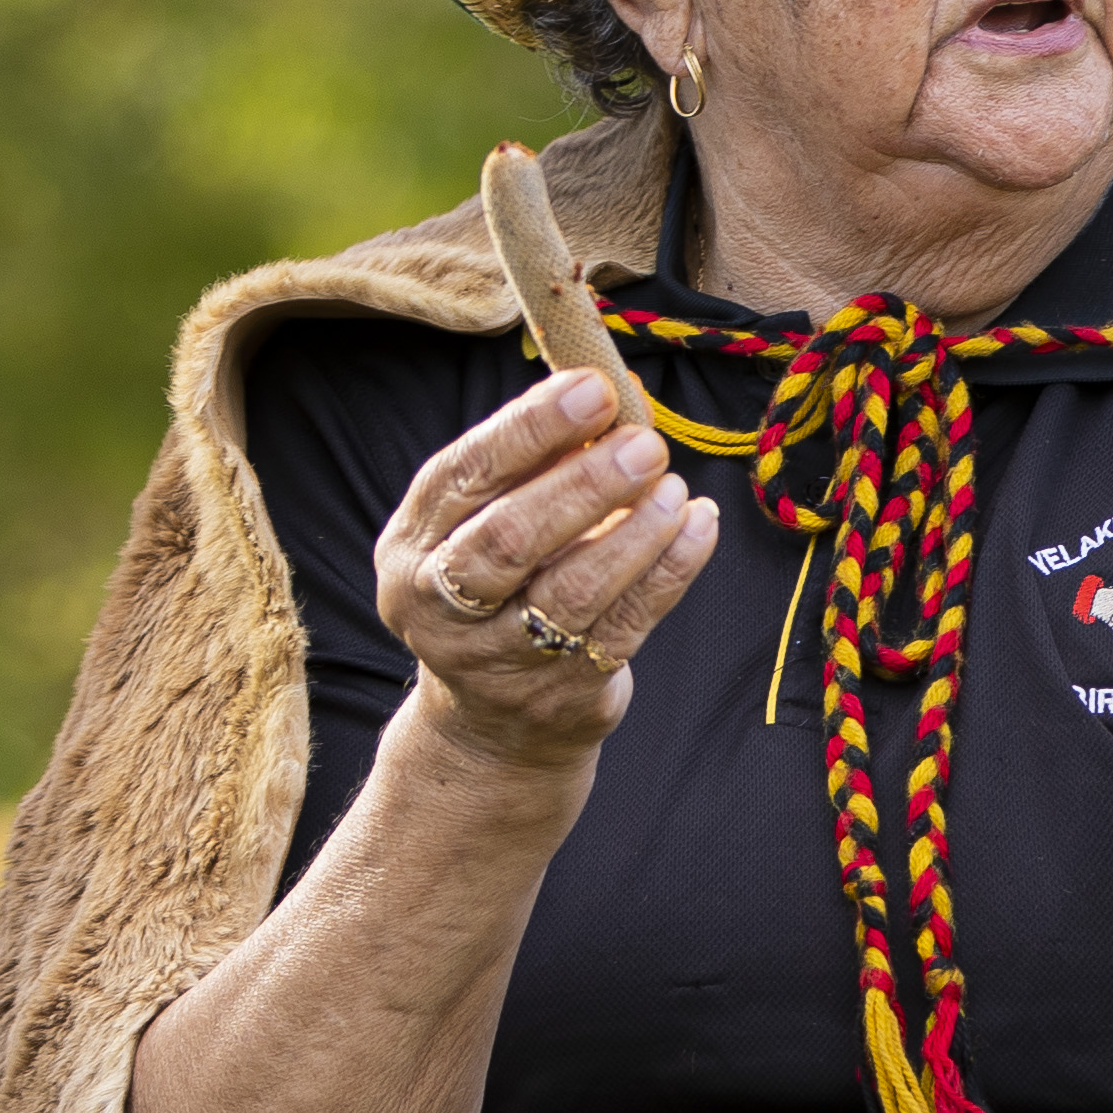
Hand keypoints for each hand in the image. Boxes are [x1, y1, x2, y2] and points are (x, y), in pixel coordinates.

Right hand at [377, 369, 718, 763]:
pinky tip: (699, 527)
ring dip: (634, 533)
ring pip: (572, 591)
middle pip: (509, 540)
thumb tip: (613, 395)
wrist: (492, 723)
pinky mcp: (561, 694)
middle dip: (582, 485)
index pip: (465, 475)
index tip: (593, 389)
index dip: (530, 428)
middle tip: (644, 445)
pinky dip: (669, 572)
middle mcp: (440, 606)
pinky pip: (624, 626)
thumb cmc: (503, 588)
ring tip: (675, 489)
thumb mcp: (490, 523)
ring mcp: (498, 659)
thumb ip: (538, 466)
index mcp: (413, 546)